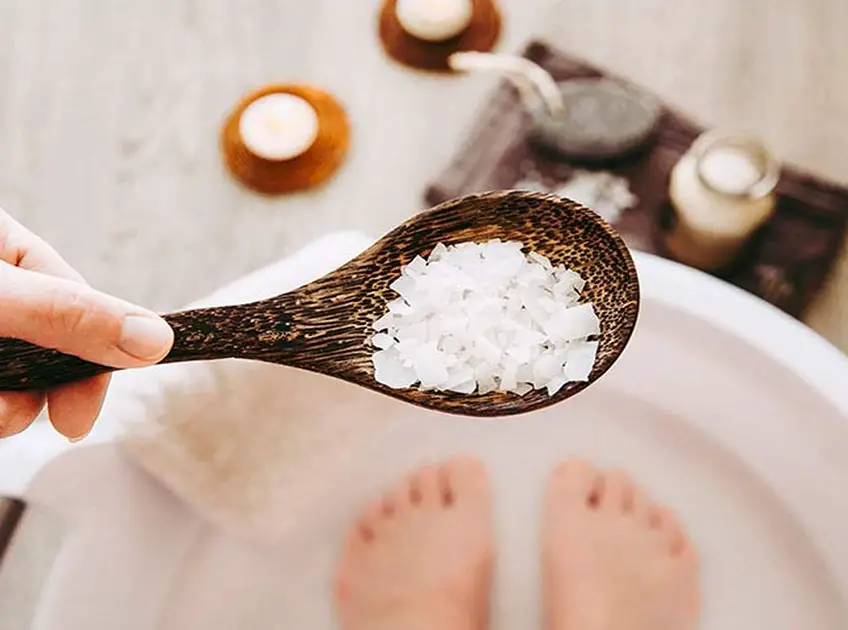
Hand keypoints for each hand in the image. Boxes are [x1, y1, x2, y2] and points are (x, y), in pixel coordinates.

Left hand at [0, 208, 173, 440]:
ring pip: (12, 370)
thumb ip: (66, 314)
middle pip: (42, 341)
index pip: (74, 300)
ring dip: (3, 404)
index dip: (86, 363)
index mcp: (6, 244)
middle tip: (10, 418)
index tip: (76, 423)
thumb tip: (156, 339)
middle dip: (34, 389)